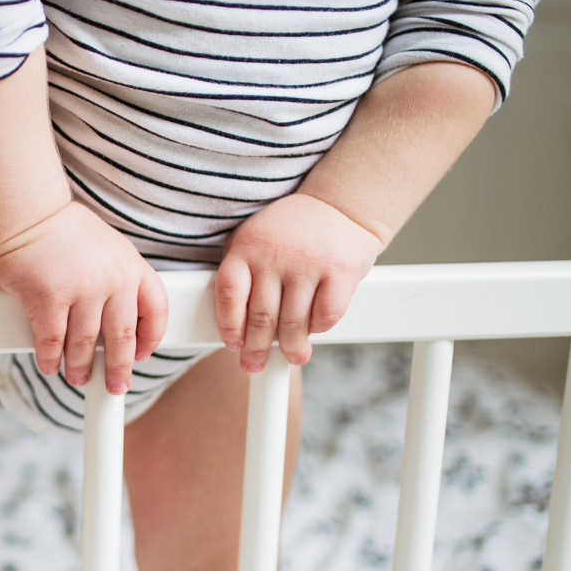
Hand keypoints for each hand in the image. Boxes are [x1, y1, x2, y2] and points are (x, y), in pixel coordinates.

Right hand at [0, 201, 167, 393]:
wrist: (27, 212)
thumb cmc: (62, 231)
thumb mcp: (107, 249)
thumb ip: (117, 280)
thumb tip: (115, 323)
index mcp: (131, 266)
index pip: (156, 310)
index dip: (152, 338)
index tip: (143, 355)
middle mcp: (112, 279)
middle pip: (123, 338)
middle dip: (119, 369)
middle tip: (115, 386)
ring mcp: (82, 290)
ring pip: (85, 344)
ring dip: (80, 367)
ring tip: (77, 377)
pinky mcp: (49, 298)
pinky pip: (52, 341)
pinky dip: (49, 358)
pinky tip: (49, 364)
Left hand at [215, 192, 384, 371]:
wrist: (340, 205)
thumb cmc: (290, 231)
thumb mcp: (254, 241)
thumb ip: (243, 275)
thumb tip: (236, 328)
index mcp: (247, 247)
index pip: (229, 295)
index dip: (229, 326)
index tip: (233, 345)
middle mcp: (275, 255)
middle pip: (261, 317)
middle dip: (256, 349)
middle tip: (254, 364)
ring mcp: (309, 263)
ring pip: (293, 323)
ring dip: (290, 347)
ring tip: (291, 356)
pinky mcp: (341, 272)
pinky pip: (325, 316)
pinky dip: (318, 329)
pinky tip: (313, 329)